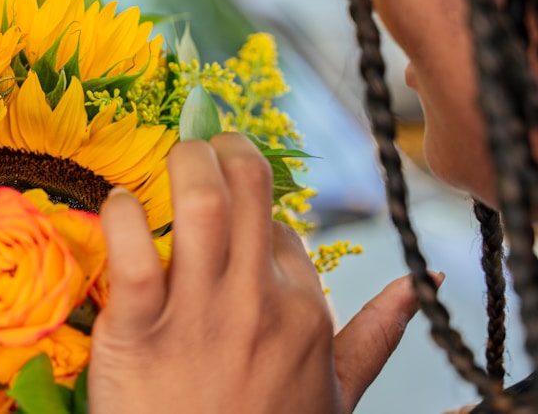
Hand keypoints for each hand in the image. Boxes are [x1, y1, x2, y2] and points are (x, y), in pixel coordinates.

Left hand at [88, 133, 429, 413]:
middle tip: (203, 148)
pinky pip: (132, 249)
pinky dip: (123, 213)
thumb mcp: (334, 397)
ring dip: (185, 162)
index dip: (253, 210)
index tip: (230, 216)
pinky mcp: (138, 330)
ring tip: (171, 160)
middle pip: (251, 188)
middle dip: (226, 149)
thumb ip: (375, 338)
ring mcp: (200, 314)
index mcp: (306, 314)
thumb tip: (418, 286)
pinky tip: (119, 205)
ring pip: (203, 200)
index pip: (281, 227)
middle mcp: (259, 302)